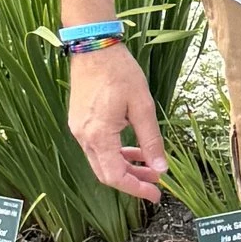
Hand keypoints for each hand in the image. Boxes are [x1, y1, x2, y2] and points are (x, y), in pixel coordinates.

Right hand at [68, 46, 167, 203]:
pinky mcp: (80, 121)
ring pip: (102, 161)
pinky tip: (135, 148)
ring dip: (126, 166)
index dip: (136, 188)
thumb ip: (151, 140)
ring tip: (151, 165)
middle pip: (107, 173)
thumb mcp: (142, 106)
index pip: (115, 176)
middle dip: (133, 180)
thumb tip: (161, 168)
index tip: (155, 194)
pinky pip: (98, 147)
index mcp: (98, 135)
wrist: (94, 47)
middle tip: (156, 182)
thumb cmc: (119, 72)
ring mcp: (79, 129)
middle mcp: (84, 136)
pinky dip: (116, 152)